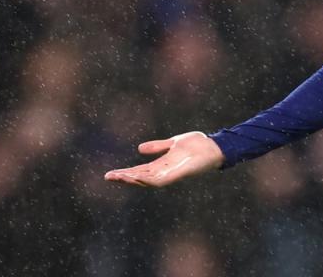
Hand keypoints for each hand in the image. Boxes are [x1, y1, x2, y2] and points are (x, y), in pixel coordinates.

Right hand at [104, 131, 224, 187]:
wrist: (214, 146)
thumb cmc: (197, 145)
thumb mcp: (173, 143)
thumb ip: (158, 146)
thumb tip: (139, 149)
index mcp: (162, 164)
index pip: (139, 171)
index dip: (125, 172)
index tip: (110, 173)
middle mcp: (164, 171)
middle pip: (140, 177)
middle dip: (124, 178)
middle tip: (108, 177)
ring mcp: (171, 174)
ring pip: (147, 181)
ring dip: (133, 179)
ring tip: (119, 177)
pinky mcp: (178, 174)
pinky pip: (161, 180)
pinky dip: (148, 179)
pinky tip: (138, 177)